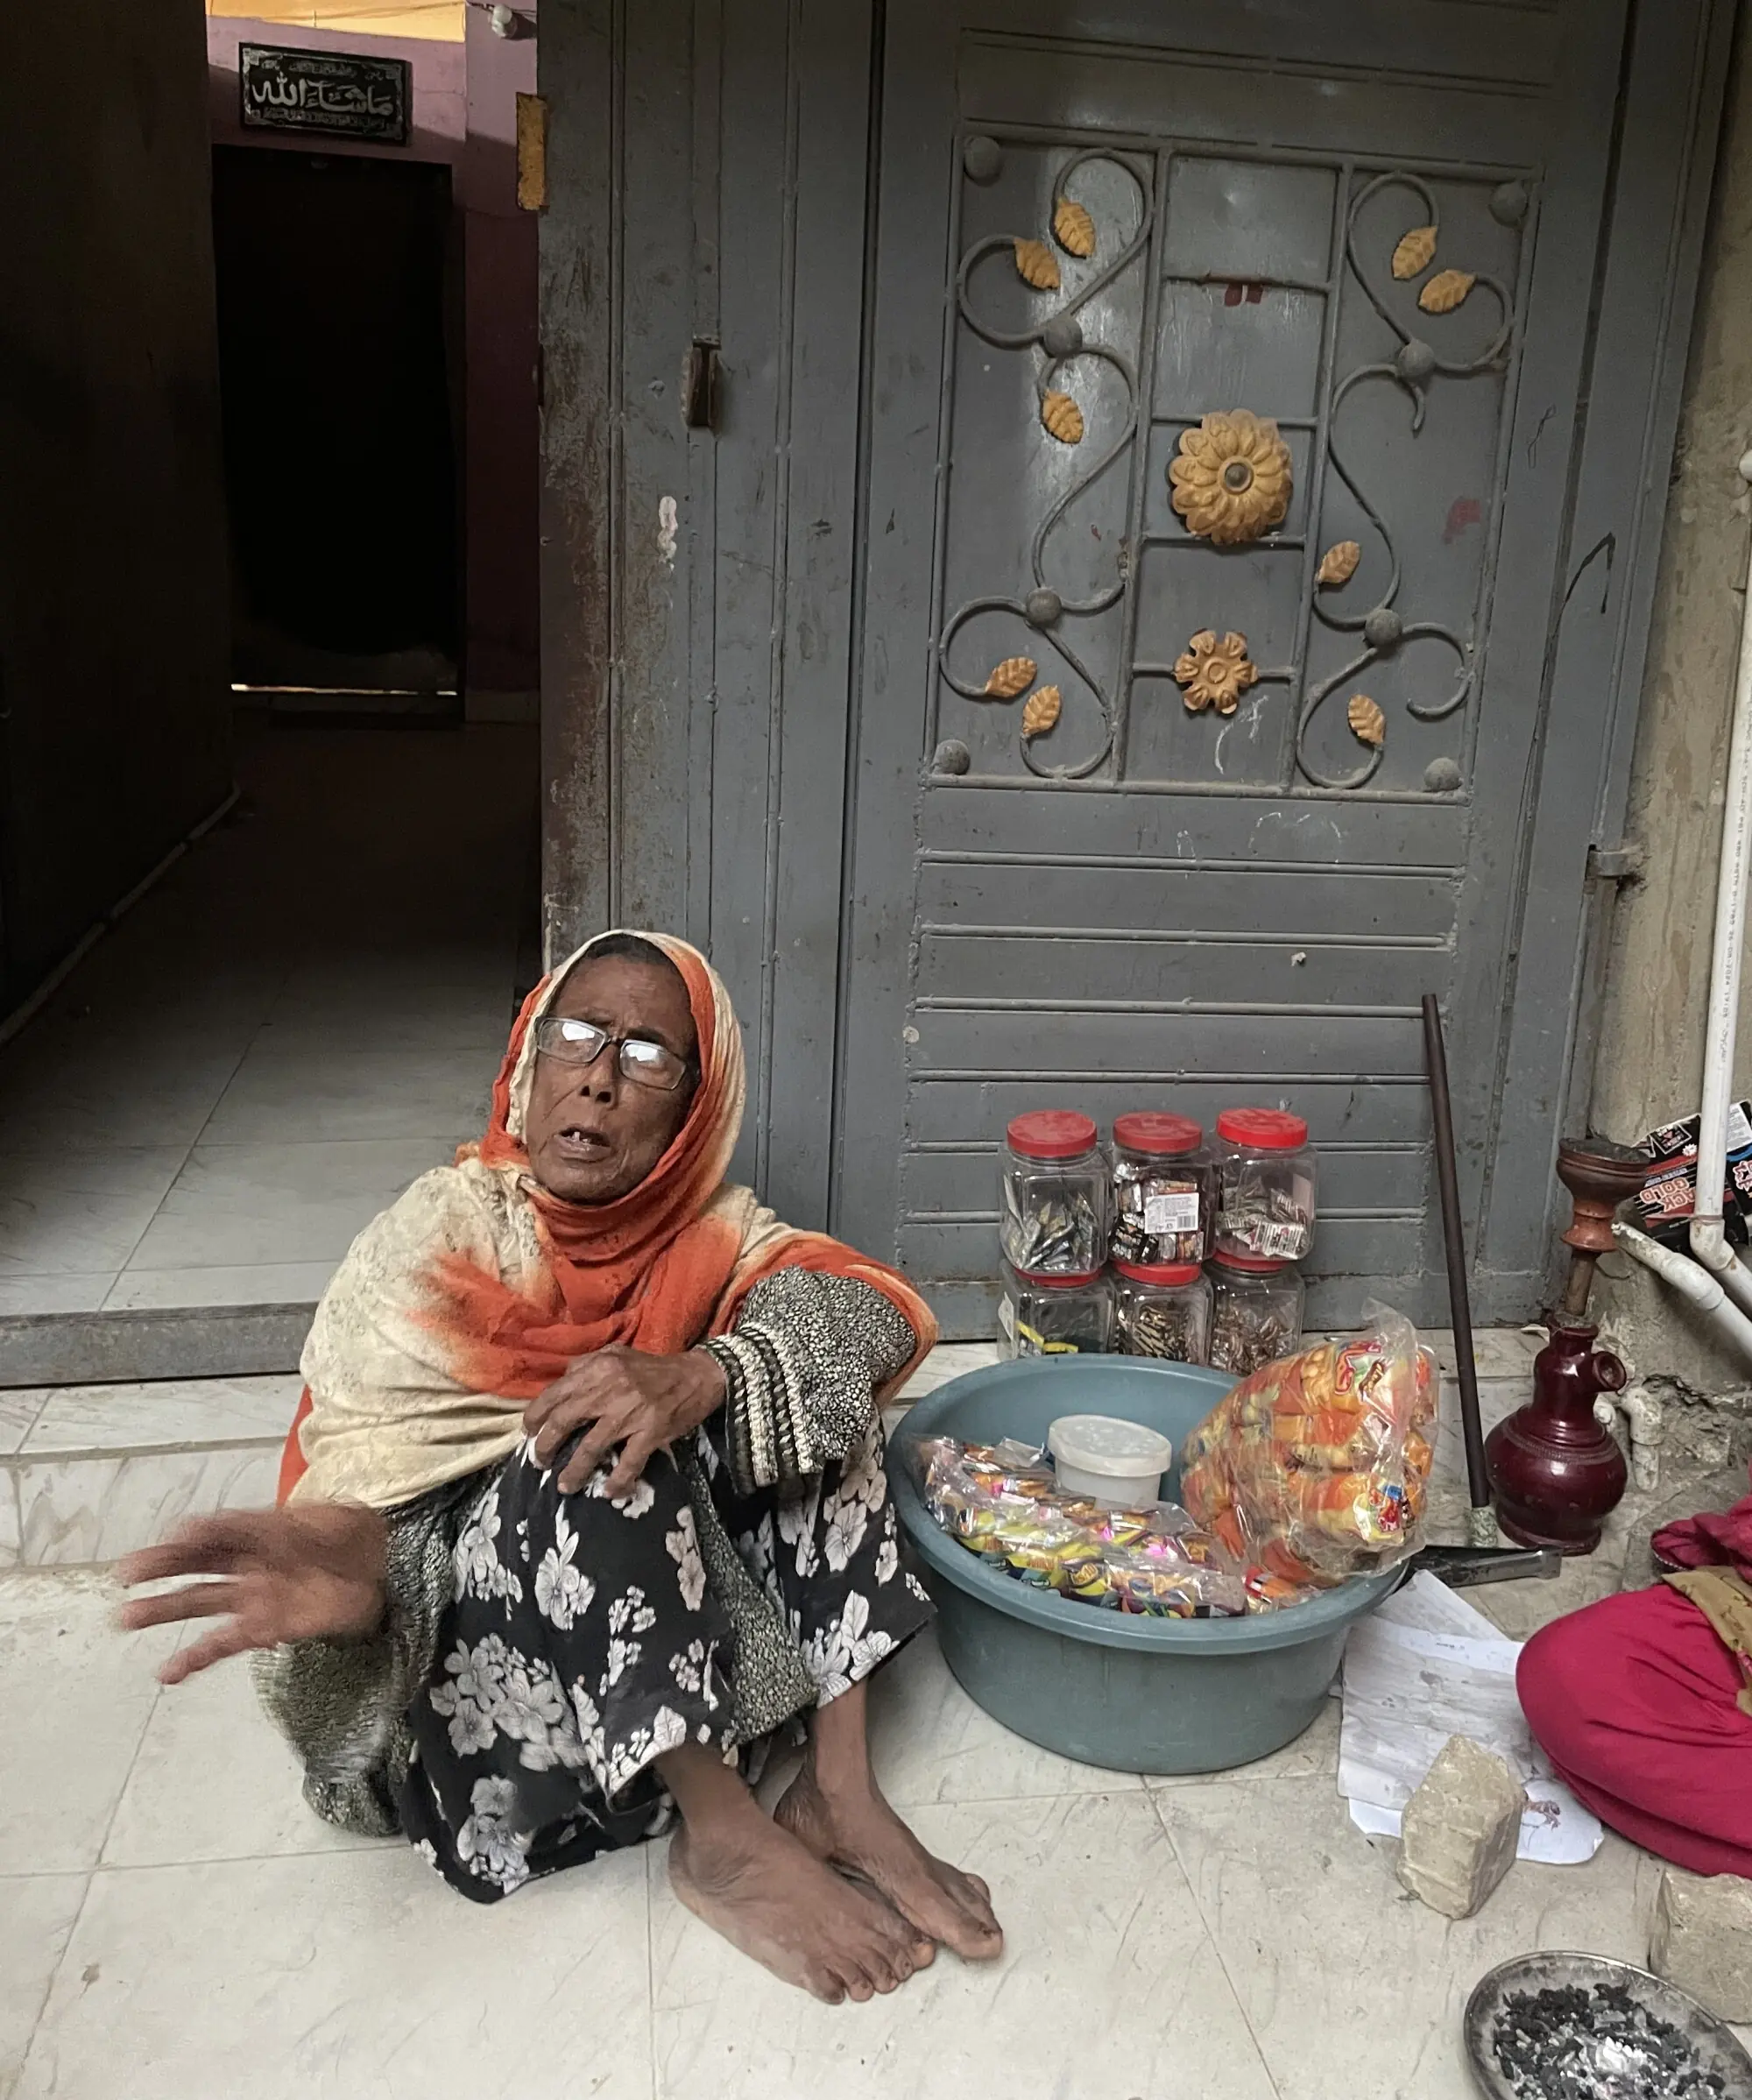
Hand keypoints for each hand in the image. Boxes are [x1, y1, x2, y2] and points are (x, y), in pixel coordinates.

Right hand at [116, 1503, 387, 1685]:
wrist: (389, 1569)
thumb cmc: (356, 1535)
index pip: (216, 1531)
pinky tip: (169, 1671)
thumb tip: (233, 1527)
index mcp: (261, 1530)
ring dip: (165, 1610)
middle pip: (198, 1565)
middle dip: (161, 1568)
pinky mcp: (268, 1627)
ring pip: (202, 1602)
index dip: (191, 1536)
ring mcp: (256, 1596)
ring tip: (127, 1618)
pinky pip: (224, 1642)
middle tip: (125, 1575)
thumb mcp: (323, 1520)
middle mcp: (250, 1563)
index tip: (170, 1540)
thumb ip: (276, 1527)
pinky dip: (195, 1657)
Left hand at [523, 1344, 727, 1494]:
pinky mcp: (651, 1432)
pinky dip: (617, 1481)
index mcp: (598, 1368)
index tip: (529, 1433)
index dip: (535, 1417)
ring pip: (590, 1448)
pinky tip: (609, 1491)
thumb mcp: (616, 1356)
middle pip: (564, 1422)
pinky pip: (628, 1463)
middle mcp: (610, 1389)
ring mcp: (631, 1413)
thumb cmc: (653, 1369)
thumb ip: (586, 1366)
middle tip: (540, 1462)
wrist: (698, 1376)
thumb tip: (561, 1384)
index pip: (555, 1394)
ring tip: (565, 1486)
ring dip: (574, 1472)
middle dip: (546, 1447)